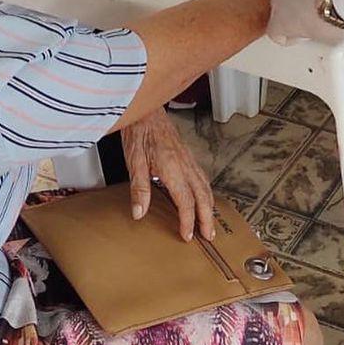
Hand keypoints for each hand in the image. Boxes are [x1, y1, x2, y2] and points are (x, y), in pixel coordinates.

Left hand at [122, 109, 215, 241]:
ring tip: (210, 222)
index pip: (186, 201)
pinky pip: (202, 177)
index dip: (188, 221)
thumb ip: (139, 189)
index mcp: (172, 168)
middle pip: (203, 197)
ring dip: (210, 207)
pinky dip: (207, 193)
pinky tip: (204, 197)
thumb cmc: (139, 130)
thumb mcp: (133, 161)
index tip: (187, 235)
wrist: (146, 109)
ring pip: (206, 187)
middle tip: (209, 235)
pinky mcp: (187, 155)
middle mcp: (185, 164)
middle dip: (207, 219)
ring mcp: (188, 159)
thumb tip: (139, 212)